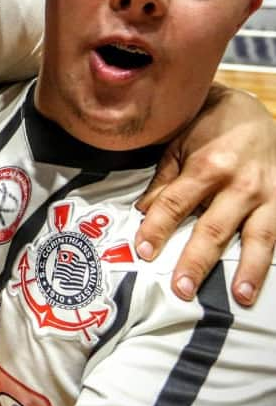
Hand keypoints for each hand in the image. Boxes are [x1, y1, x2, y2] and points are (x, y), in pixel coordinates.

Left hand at [136, 85, 275, 304]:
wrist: (252, 109)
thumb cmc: (208, 127)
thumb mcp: (179, 145)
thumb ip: (164, 181)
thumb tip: (144, 211)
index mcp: (207, 166)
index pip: (176, 204)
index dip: (157, 228)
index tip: (143, 250)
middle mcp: (240, 183)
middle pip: (214, 228)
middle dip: (197, 261)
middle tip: (182, 288)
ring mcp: (268, 194)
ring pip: (258, 238)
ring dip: (248, 269)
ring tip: (240, 296)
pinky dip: (274, 257)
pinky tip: (267, 281)